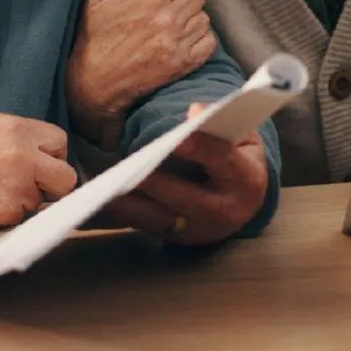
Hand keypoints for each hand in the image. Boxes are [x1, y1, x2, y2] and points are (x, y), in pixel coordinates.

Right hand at [0, 114, 76, 230]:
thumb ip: (16, 137)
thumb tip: (38, 151)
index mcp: (17, 130)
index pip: (60, 142)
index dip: (52, 157)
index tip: (42, 165)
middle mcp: (24, 155)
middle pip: (66, 176)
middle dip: (54, 184)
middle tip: (35, 187)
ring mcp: (18, 185)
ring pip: (44, 200)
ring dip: (27, 201)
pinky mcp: (8, 212)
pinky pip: (23, 217)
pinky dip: (10, 216)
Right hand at [66, 0, 216, 148]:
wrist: (94, 85)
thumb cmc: (93, 37)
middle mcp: (169, 19)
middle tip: (166, 5)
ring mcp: (179, 43)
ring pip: (204, 16)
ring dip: (191, 17)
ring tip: (172, 23)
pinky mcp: (184, 64)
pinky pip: (209, 41)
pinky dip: (199, 39)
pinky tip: (181, 39)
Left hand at [93, 102, 268, 244]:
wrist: (247, 202)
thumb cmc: (240, 158)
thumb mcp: (243, 137)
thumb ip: (220, 123)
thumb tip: (193, 112)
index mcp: (246, 180)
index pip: (222, 160)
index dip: (200, 147)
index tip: (178, 136)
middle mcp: (224, 211)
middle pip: (184, 196)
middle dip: (156, 180)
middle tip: (131, 163)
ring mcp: (199, 230)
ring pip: (159, 216)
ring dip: (132, 201)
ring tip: (108, 182)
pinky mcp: (177, 238)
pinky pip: (145, 226)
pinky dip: (124, 211)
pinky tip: (103, 196)